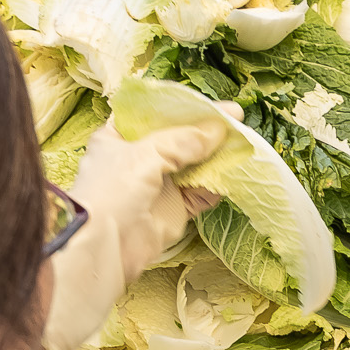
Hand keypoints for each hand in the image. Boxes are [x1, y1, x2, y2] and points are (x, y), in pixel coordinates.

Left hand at [40, 104, 239, 349]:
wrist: (106, 246)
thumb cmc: (112, 190)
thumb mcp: (146, 153)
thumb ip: (183, 140)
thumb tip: (219, 129)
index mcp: (120, 135)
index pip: (155, 113)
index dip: (183, 106)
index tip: (213, 103)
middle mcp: (139, 157)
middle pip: (179, 137)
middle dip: (206, 131)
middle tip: (236, 121)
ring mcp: (158, 184)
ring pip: (194, 164)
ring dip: (216, 156)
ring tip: (242, 143)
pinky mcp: (175, 209)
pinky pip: (202, 192)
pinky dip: (218, 183)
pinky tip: (236, 172)